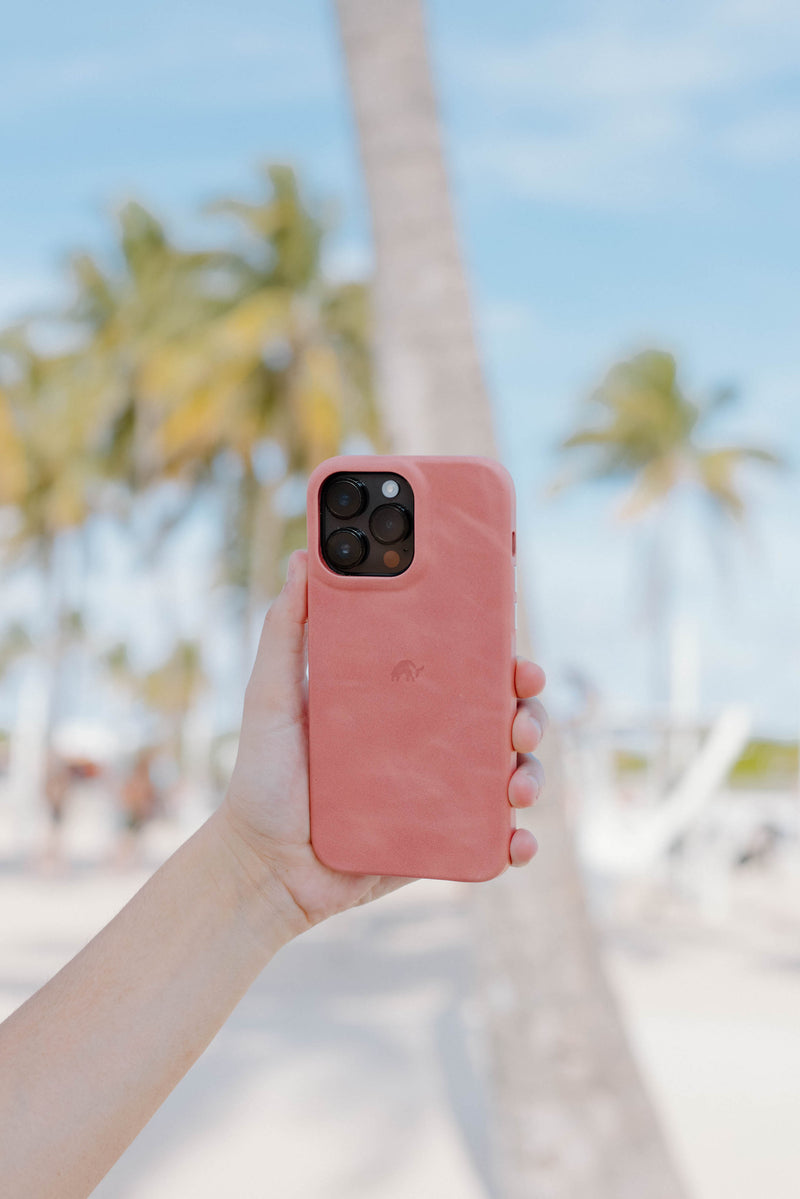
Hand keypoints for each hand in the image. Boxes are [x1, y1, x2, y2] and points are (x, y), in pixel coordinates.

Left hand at [218, 550, 546, 940]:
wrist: (262, 866)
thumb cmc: (265, 775)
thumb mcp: (269, 696)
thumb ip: (283, 631)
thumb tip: (304, 556)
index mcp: (401, 698)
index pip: (463, 662)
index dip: (498, 650)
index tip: (512, 644)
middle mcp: (431, 739)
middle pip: (501, 712)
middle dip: (528, 707)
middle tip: (519, 708)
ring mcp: (442, 790)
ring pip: (511, 770)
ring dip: (531, 771)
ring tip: (516, 784)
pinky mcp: (444, 839)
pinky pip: (495, 836)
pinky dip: (517, 838)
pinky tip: (516, 841)